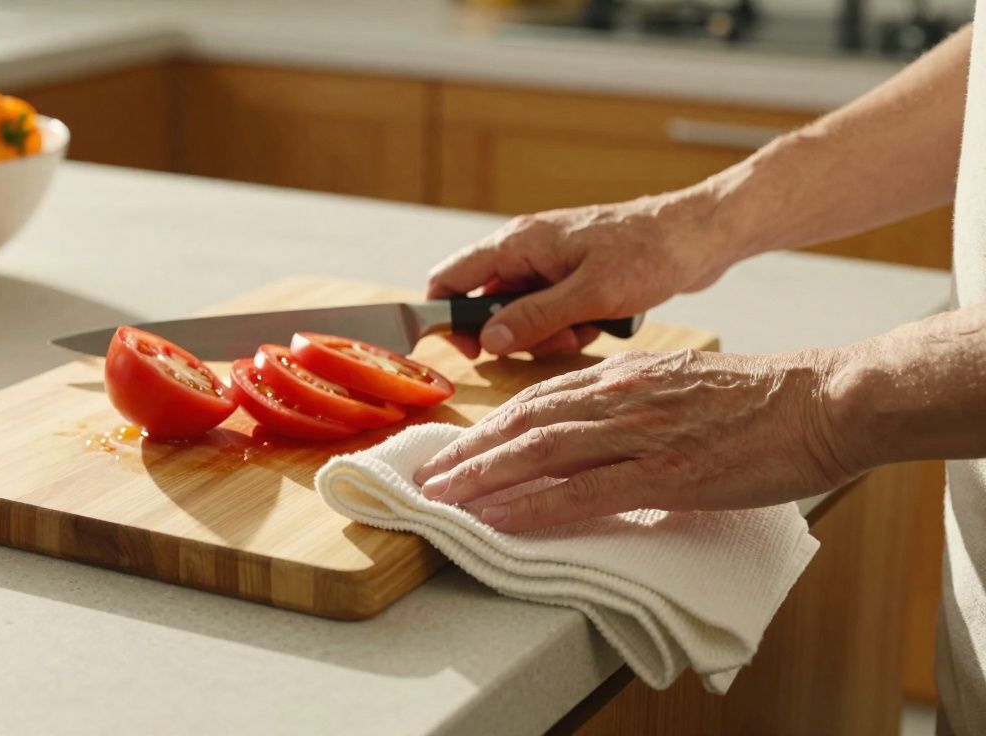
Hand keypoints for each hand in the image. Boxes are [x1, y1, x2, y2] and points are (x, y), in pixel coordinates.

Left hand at [411, 349, 859, 532]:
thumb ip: (639, 405)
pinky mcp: (664, 472)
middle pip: (525, 424)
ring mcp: (638, 434)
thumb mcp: (686, 387)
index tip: (459, 448)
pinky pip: (581, 491)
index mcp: (625, 379)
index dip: (492, 427)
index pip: (540, 401)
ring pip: (540, 452)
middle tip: (428, 477)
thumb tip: (605, 431)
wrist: (824, 401)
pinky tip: (498, 517)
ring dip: (483, 477)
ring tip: (443, 498)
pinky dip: (531, 504)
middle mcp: (620, 399)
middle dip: (470, 453)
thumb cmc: (764, 400)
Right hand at [428, 189, 742, 357]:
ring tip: (580, 332)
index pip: (451, 278)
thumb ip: (534, 317)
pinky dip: (566, 325)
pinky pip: (550, 311)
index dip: (446, 316)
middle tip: (544, 344)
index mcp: (520, 243)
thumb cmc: (649, 253)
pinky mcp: (573, 275)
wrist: (700, 236)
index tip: (467, 350)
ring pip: (520, 312)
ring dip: (543, 334)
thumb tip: (489, 339)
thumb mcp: (589, 295)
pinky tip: (597, 323)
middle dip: (509, 333)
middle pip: (486, 302)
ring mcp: (550, 263)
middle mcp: (527, 250)